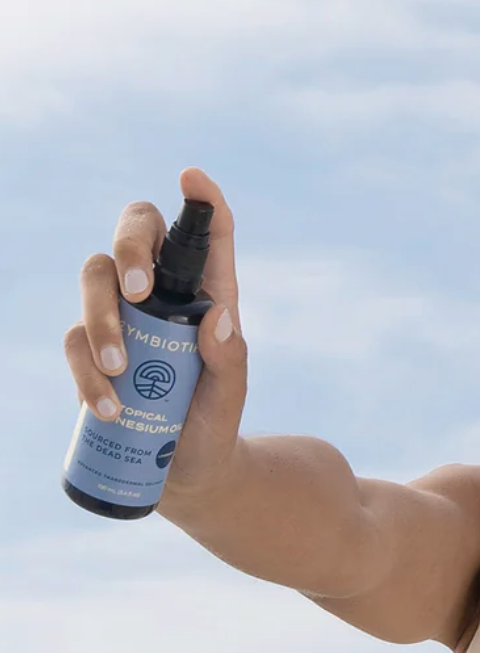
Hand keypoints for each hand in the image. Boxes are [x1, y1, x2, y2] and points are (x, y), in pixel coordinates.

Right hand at [62, 167, 247, 504]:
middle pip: (134, 236)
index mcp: (206, 294)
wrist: (186, 474)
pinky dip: (87, 369)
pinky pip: (75, 339)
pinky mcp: (92, 350)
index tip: (192, 178)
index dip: (201, 202)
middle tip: (138, 292)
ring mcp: (121, 317)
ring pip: (94, 279)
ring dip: (101, 318)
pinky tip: (108, 406)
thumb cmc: (214, 425)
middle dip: (130, 248)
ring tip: (121, 372)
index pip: (206, 236)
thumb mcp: (230, 397)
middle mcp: (160, 294)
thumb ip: (231, 360)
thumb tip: (217, 317)